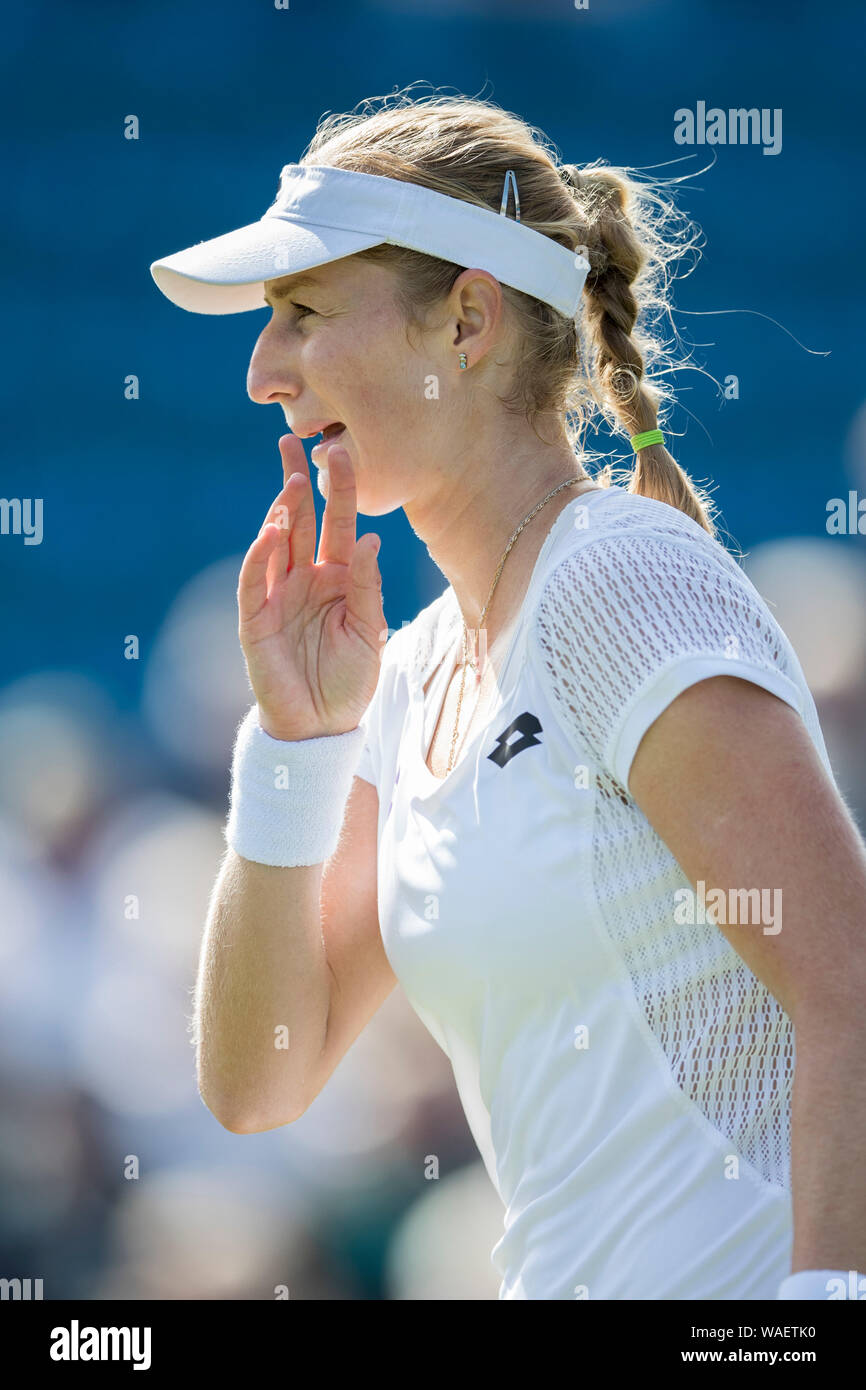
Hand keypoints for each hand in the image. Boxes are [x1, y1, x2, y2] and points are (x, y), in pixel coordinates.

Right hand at [237, 434, 384, 740]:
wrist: (323, 727)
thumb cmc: (350, 681)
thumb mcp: (370, 632)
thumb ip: (368, 587)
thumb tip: (371, 539)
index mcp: (337, 578)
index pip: (337, 524)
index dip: (339, 491)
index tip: (342, 452)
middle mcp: (305, 579)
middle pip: (300, 522)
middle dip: (297, 483)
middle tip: (295, 443)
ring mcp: (278, 597)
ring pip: (275, 544)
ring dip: (280, 513)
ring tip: (290, 482)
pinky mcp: (256, 620)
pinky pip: (254, 582)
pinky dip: (260, 556)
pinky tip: (271, 532)